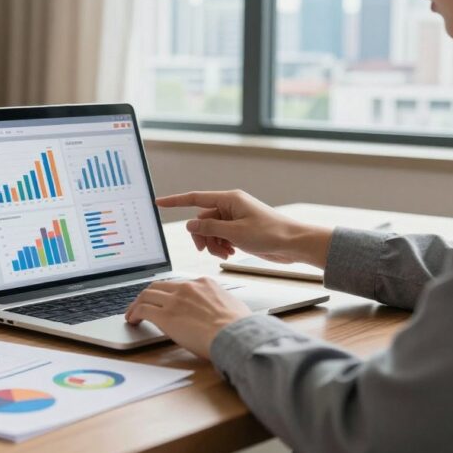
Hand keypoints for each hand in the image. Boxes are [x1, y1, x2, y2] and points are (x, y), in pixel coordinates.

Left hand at [125, 277, 250, 359]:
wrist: (236, 335)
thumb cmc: (240, 327)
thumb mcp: (232, 306)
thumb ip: (219, 305)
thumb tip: (220, 313)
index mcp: (204, 284)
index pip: (178, 285)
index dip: (167, 293)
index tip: (163, 300)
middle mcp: (187, 288)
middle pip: (159, 286)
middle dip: (148, 295)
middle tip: (142, 304)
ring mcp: (175, 300)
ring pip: (147, 295)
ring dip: (137, 304)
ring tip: (132, 314)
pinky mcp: (165, 316)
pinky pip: (143, 310)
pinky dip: (134, 313)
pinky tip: (133, 320)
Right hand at [156, 190, 333, 267]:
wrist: (294, 244)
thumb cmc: (271, 234)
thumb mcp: (235, 233)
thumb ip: (209, 229)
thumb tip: (190, 225)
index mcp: (229, 199)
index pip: (195, 198)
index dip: (175, 201)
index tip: (159, 202)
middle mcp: (231, 207)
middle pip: (203, 220)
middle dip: (203, 237)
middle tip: (208, 250)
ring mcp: (236, 219)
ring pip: (211, 231)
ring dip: (213, 244)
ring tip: (225, 254)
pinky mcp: (241, 230)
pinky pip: (221, 237)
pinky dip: (222, 246)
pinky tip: (230, 253)